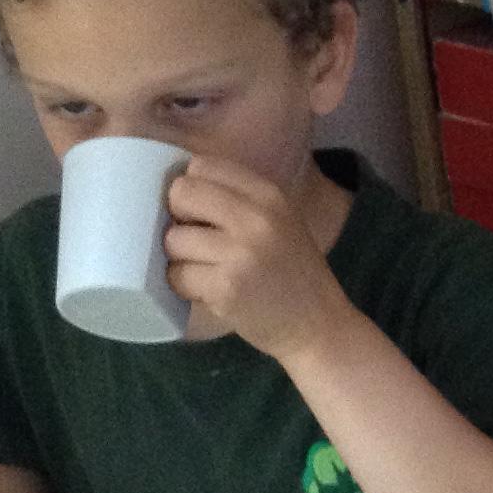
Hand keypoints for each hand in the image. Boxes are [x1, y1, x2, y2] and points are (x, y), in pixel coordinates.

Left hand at [162, 158, 353, 360]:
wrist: (318, 327)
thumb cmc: (292, 274)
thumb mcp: (279, 222)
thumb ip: (237, 201)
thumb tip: (175, 189)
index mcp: (269, 195)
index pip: (201, 166)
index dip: (190, 189)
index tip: (198, 213)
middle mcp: (257, 217)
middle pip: (181, 193)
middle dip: (177, 218)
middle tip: (195, 241)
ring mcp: (241, 253)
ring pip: (173, 239)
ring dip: (180, 259)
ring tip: (207, 271)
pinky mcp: (226, 287)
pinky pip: (177, 276)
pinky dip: (184, 286)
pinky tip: (209, 292)